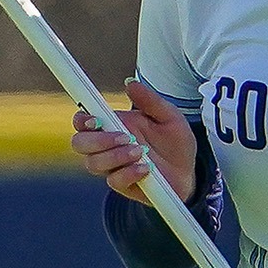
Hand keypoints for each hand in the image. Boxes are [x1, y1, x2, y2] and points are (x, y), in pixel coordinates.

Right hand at [69, 78, 198, 204]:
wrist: (188, 171)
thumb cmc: (175, 142)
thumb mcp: (169, 116)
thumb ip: (149, 100)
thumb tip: (130, 83)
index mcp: (112, 125)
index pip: (83, 121)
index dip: (82, 120)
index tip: (95, 120)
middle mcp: (107, 147)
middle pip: (79, 144)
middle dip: (97, 140)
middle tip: (125, 137)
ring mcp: (112, 167)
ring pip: (93, 163)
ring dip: (115, 156)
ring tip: (140, 151)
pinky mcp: (122, 185)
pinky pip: (114, 181)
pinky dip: (129, 173)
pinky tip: (146, 168)